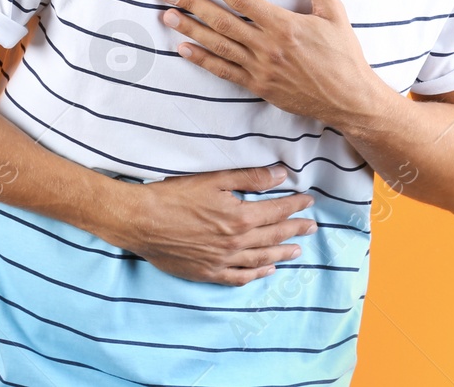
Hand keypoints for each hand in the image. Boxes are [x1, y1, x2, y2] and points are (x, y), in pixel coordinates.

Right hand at [109, 165, 317, 285]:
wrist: (142, 222)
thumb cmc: (174, 196)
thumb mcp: (214, 179)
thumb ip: (250, 178)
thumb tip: (280, 175)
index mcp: (239, 217)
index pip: (276, 212)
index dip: (295, 206)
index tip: (308, 202)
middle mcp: (235, 242)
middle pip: (274, 236)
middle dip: (296, 230)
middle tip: (312, 227)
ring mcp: (222, 261)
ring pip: (261, 258)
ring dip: (282, 253)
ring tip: (298, 251)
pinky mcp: (208, 273)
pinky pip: (239, 277)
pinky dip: (256, 275)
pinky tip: (266, 270)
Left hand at [161, 0, 385, 125]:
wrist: (349, 99)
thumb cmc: (344, 55)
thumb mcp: (334, 13)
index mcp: (284, 24)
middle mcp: (267, 46)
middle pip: (221, 21)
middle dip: (192, 4)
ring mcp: (261, 68)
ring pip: (218, 45)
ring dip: (190, 30)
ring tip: (167, 16)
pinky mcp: (259, 86)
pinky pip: (224, 72)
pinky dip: (202, 60)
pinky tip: (183, 50)